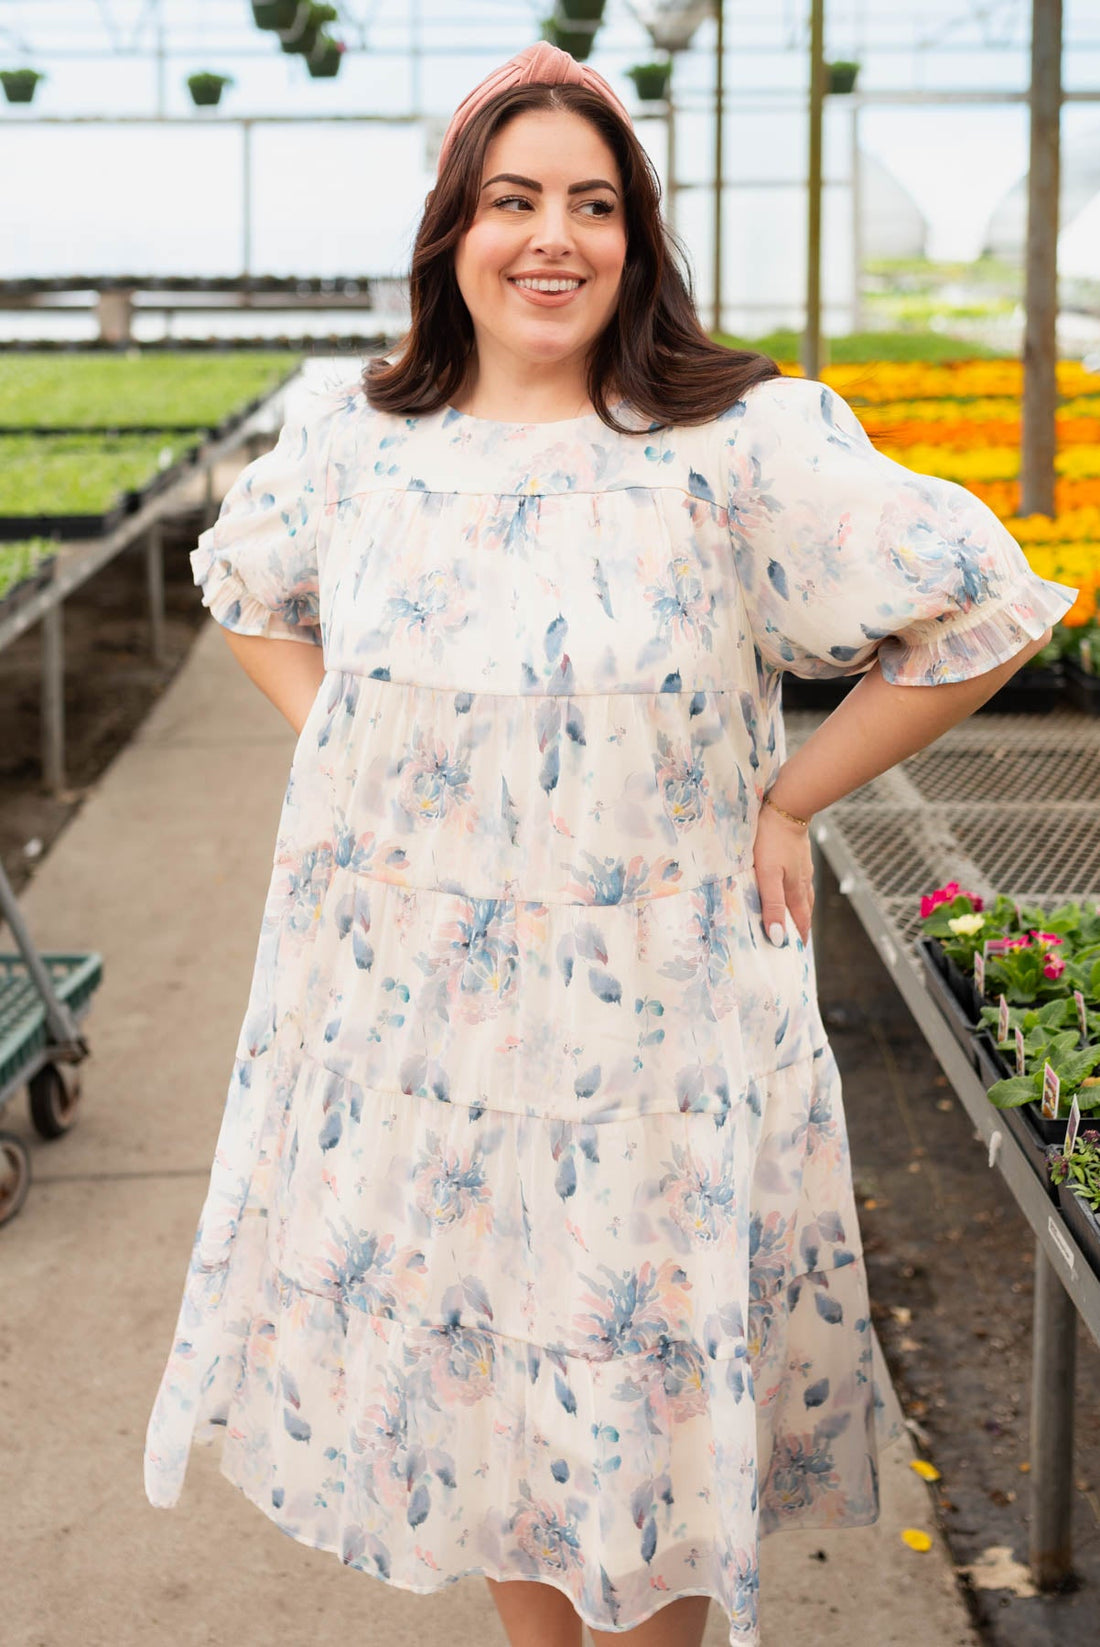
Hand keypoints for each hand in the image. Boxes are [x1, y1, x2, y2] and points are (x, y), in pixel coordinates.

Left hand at [753, 800, 813, 945]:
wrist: (786, 808)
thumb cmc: (772, 841)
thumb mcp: (768, 876)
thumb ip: (772, 905)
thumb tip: (779, 937)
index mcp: (795, 891)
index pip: (800, 923)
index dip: (798, 939)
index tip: (796, 956)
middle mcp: (802, 882)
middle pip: (804, 911)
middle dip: (800, 928)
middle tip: (795, 943)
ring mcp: (802, 868)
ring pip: (803, 895)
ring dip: (800, 910)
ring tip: (794, 920)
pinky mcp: (798, 855)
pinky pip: (799, 880)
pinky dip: (796, 892)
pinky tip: (790, 887)